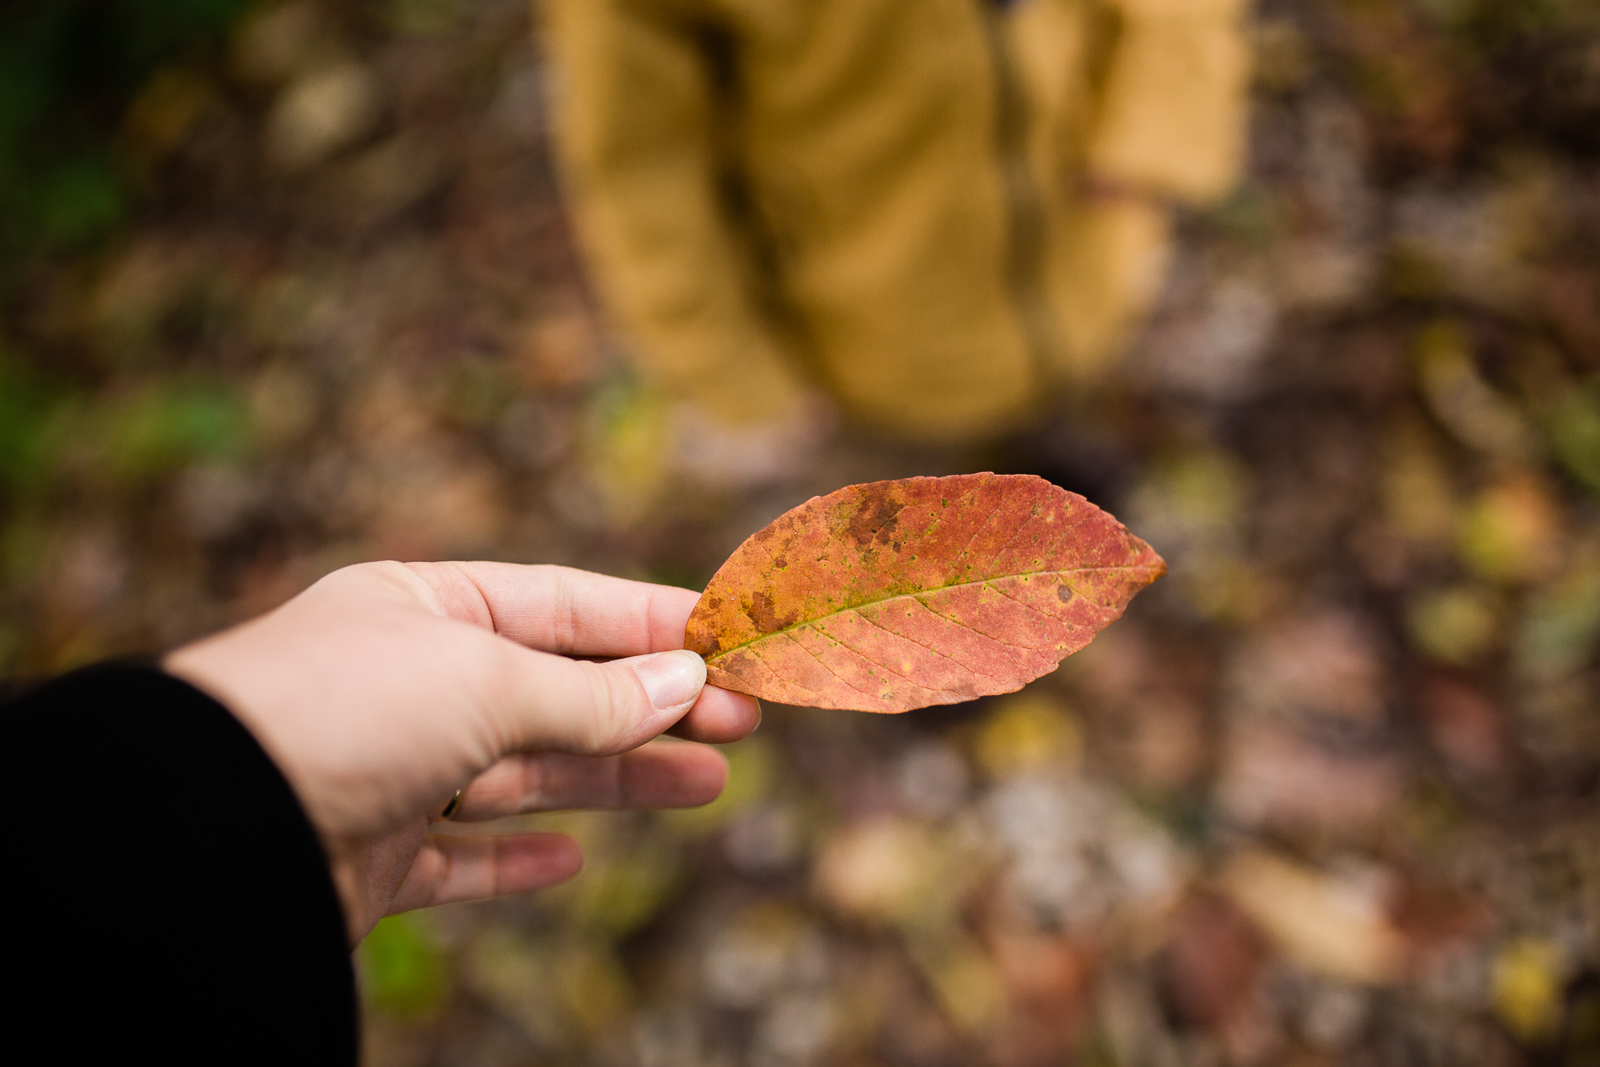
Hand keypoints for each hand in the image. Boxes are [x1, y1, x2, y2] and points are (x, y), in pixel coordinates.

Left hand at [164, 561, 759, 942]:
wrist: (202, 831)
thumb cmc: (339, 712)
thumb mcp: (484, 681)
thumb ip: (588, 692)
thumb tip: (685, 681)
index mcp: (421, 607)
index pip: (561, 604)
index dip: (651, 621)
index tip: (731, 639)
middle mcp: (407, 682)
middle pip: (557, 690)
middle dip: (651, 705)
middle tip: (743, 722)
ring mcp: (389, 771)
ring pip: (527, 774)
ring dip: (617, 778)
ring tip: (708, 784)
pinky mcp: (372, 856)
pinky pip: (463, 856)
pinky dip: (520, 859)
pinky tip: (573, 863)